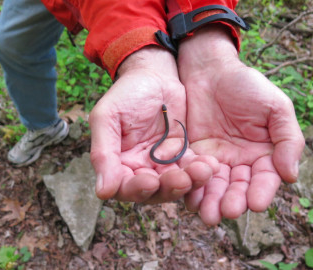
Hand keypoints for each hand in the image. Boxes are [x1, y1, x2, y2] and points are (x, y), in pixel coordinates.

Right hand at [89, 47, 218, 203]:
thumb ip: (103, 153)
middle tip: (182, 179)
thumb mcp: (107, 117)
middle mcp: (140, 168)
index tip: (149, 181)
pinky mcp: (182, 154)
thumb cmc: (126, 93)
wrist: (154, 75)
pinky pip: (192, 167)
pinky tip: (210, 165)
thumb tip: (102, 192)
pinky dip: (201, 169)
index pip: (124, 188)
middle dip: (168, 188)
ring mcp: (163, 162)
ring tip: (202, 171)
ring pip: (176, 183)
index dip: (136, 190)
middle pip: (154, 191)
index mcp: (118, 162)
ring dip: (189, 182)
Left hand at [177, 26, 304, 224]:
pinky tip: (189, 199)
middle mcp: (239, 162)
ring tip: (208, 215)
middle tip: (227, 212)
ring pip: (214, 186)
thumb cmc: (246, 86)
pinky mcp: (192, 155)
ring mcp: (215, 160)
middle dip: (233, 201)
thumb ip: (287, 139)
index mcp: (263, 153)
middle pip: (237, 187)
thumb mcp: (275, 107)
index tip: (255, 204)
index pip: (264, 178)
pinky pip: (192, 174)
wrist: (209, 71)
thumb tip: (290, 176)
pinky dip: (191, 188)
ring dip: (211, 202)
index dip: (261, 191)